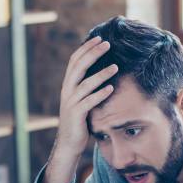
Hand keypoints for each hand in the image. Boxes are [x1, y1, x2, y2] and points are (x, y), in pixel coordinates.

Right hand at [41, 36, 118, 182]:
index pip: (75, 60)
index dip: (86, 48)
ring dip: (101, 74)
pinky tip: (111, 88)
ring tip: (115, 66)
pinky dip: (100, 94)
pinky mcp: (76, 115)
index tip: (98, 38)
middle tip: (107, 44)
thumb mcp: (82, 100)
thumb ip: (87, 87)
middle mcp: (67, 91)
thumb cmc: (79, 121)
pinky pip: (89, 102)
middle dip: (93, 53)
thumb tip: (103, 73)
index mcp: (68, 85)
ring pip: (85, 83)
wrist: (69, 143)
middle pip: (78, 67)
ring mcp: (71, 103)